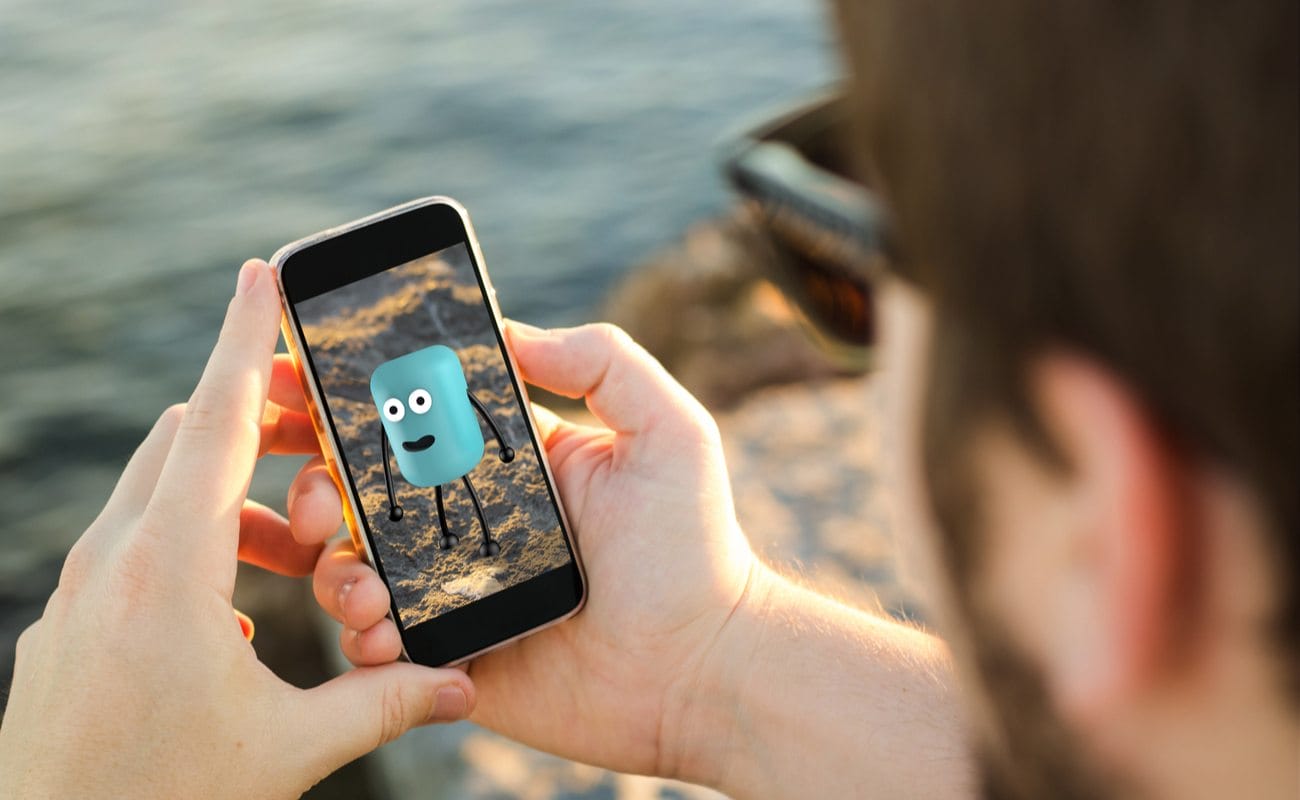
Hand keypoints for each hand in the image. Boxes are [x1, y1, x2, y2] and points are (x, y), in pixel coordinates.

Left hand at [0, 260, 474, 799]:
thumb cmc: (163, 799)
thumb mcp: (288, 750)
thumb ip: (384, 703)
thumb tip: (464, 685)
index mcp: (169, 571)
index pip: (215, 420)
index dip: (245, 338)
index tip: (264, 272)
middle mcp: (111, 561)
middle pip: (188, 440)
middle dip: (262, 424)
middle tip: (326, 445)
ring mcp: (77, 591)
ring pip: (159, 492)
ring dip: (233, 497)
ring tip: (299, 554)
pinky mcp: (64, 623)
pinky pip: (132, 543)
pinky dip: (192, 541)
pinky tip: (235, 613)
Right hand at [312, 321, 756, 776]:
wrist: (701, 668)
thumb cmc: (693, 548)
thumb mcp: (667, 430)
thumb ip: (600, 361)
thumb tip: (511, 332)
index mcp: (507, 462)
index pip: (413, 417)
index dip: (348, 397)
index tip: (293, 374)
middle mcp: (470, 520)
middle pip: (359, 488)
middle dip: (311, 479)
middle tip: (308, 490)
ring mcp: (453, 590)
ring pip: (351, 565)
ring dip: (331, 564)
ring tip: (362, 578)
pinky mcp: (449, 655)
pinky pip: (375, 644)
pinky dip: (360, 636)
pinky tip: (384, 630)